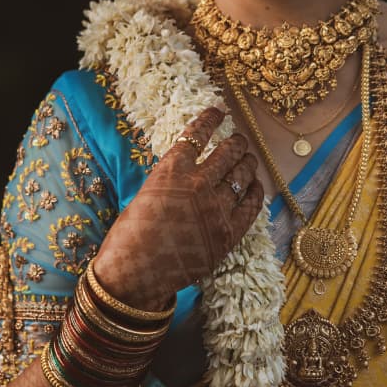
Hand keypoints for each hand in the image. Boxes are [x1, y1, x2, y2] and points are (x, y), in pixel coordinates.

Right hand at [92, 106, 263, 309]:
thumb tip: (194, 168)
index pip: (197, 133)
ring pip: (243, 174)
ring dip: (248, 163)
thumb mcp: (147, 193)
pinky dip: (254, 191)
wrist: (135, 274)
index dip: (210, 119)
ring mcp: (216, 209)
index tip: (218, 111)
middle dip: (237, 142)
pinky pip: (251, 204)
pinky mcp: (229, 233)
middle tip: (239, 141)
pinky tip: (254, 186)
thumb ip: (173, 178)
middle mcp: (198, 184)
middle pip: (229, 151)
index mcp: (171, 170)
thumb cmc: (131, 235)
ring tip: (248, 160)